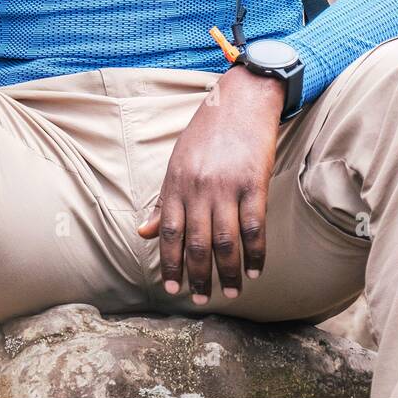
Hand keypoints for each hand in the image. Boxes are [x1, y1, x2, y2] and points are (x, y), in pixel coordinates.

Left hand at [137, 65, 284, 302]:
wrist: (242, 98)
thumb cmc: (208, 130)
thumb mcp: (178, 160)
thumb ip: (163, 199)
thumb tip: (143, 232)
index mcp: (176, 182)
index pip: (169, 233)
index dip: (169, 264)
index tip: (172, 288)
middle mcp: (198, 187)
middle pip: (196, 244)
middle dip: (198, 276)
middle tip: (202, 299)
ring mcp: (227, 186)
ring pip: (225, 241)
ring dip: (227, 273)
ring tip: (230, 292)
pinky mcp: (254, 183)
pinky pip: (254, 227)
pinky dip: (255, 253)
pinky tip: (253, 270)